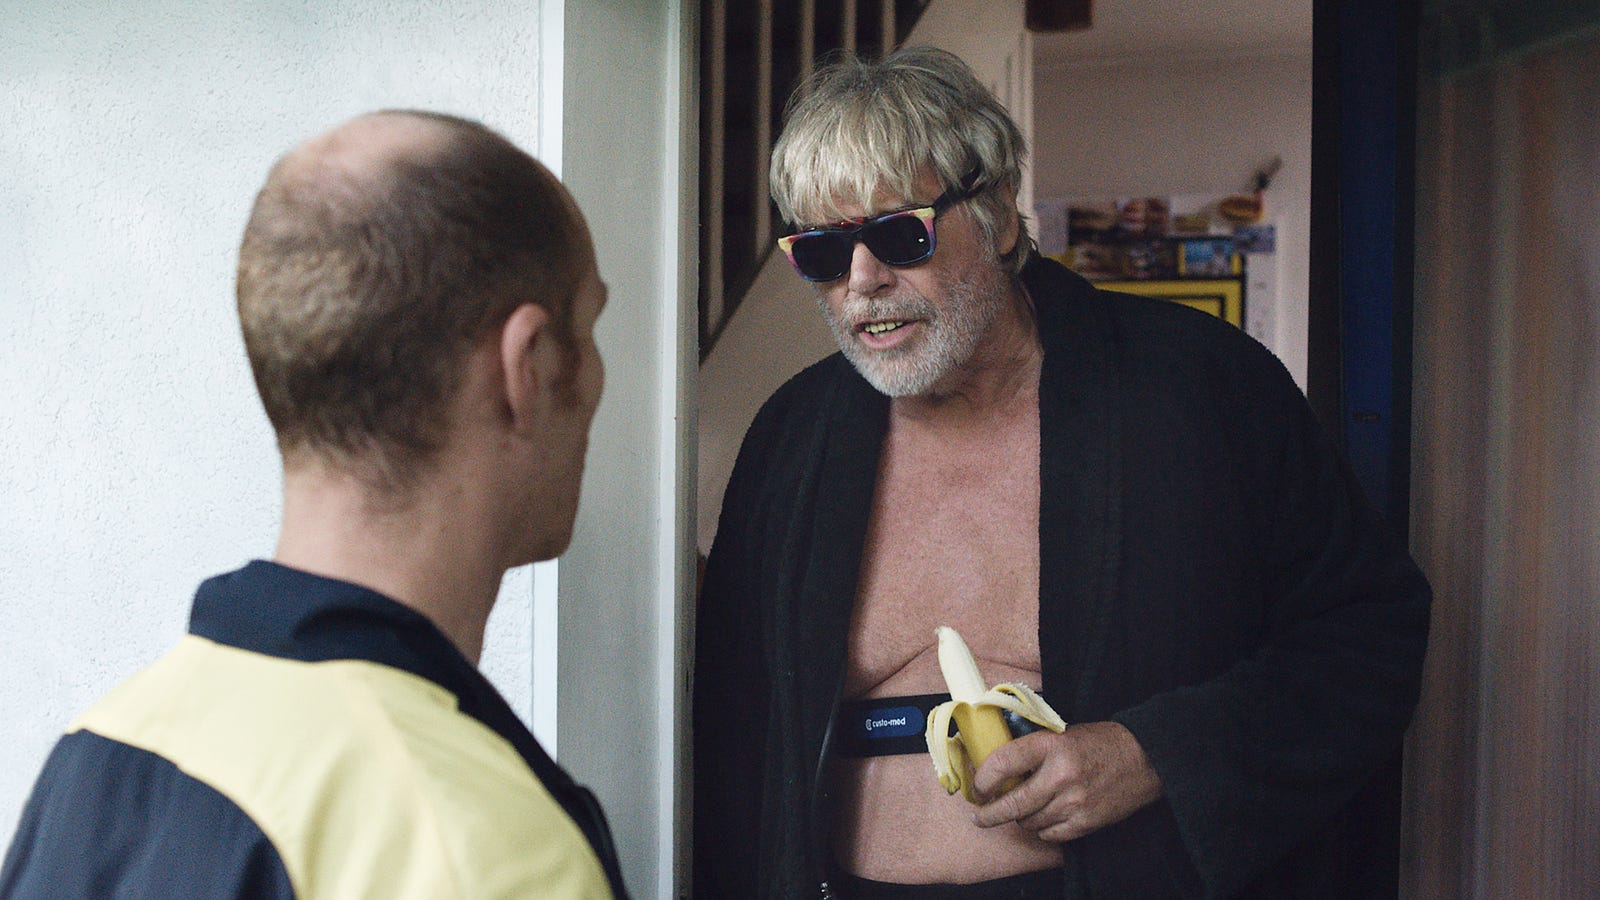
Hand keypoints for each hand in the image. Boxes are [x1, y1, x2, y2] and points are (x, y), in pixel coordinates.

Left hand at [969, 721, 1162, 841]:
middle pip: (1012, 803)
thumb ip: (1032, 750)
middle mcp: (1061, 775)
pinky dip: (1043, 829)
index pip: (1003, 762)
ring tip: (1025, 809)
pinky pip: (1049, 835)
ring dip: (1021, 818)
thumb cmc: (1098, 743)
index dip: (983, 778)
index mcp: (1052, 745)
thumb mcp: (1061, 734)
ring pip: (1029, 822)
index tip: (978, 787)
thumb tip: (995, 767)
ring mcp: (1074, 802)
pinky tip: (1047, 817)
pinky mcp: (1086, 822)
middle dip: (989, 813)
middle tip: (979, 816)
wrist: (1144, 759)